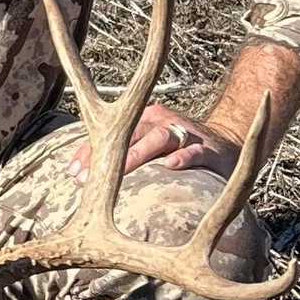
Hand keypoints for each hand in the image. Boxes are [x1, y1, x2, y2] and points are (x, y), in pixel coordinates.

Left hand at [91, 103, 240, 181]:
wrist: (227, 143)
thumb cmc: (177, 150)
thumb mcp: (148, 147)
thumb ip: (122, 157)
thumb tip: (84, 178)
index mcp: (143, 121)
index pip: (110, 133)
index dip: (90, 151)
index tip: (73, 172)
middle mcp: (161, 122)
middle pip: (129, 134)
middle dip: (107, 155)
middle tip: (88, 178)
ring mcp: (185, 133)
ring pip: (158, 139)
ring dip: (137, 155)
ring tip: (120, 172)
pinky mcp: (207, 149)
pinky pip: (193, 152)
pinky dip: (183, 158)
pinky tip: (171, 166)